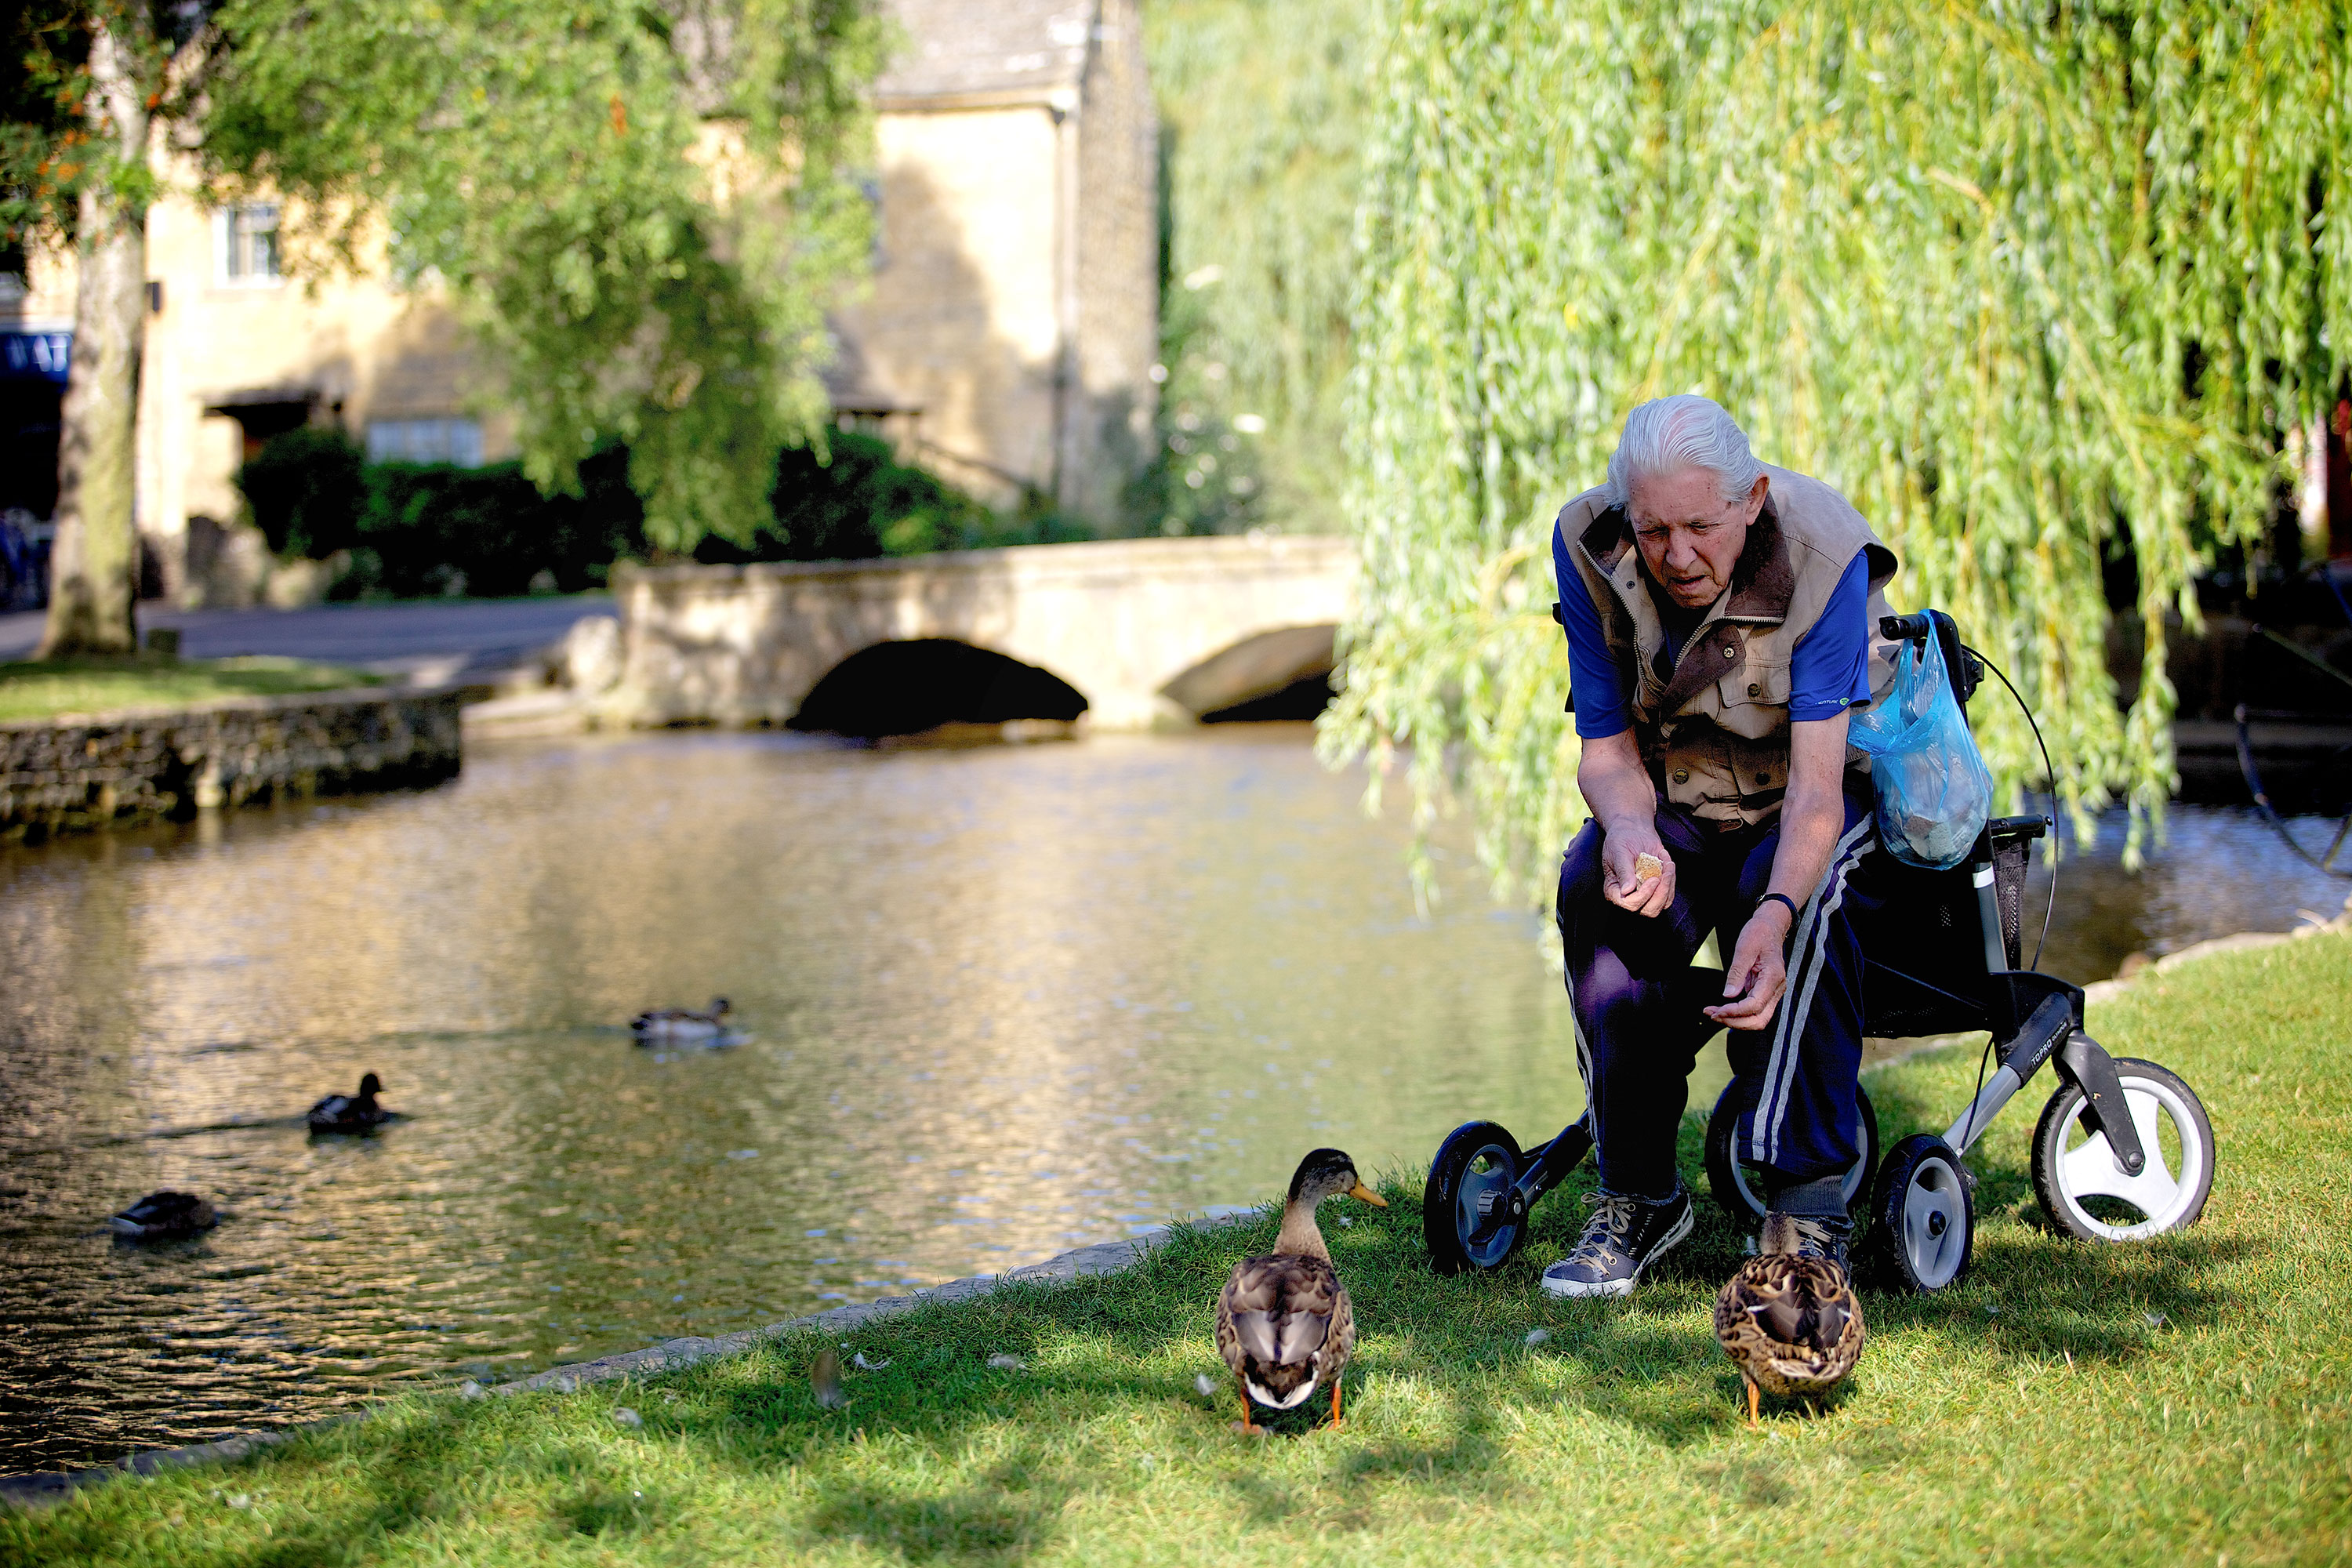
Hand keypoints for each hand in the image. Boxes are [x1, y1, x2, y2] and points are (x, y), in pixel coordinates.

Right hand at [1601, 826, 1674, 916]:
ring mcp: (1645, 893)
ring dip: (1669, 884)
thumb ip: (1624, 872)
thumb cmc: (1621, 840)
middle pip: (1649, 910)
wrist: (1632, 832)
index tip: (1653, 879)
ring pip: (1663, 904)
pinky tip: (1667, 862)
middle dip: (1661, 894)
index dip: (1644, 895)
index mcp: (1614, 891)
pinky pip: (1670, 893)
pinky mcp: (1657, 888)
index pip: (1629, 904)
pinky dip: (1672, 878)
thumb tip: (1626, 890)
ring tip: (1667, 863)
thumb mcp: (1619, 853)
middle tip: (1665, 874)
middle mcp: (1630, 896)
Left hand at [1706, 905, 1791, 1030]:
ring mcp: (1772, 993)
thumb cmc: (1758, 934)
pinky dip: (1738, 1014)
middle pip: (1759, 1020)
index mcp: (1773, 977)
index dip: (1735, 1012)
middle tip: (1712, 1015)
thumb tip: (1728, 995)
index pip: (1755, 1005)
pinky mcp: (1765, 993)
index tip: (1717, 1010)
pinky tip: (1722, 1010)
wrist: (1770, 928)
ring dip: (1735, 1021)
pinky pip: (1753, 1011)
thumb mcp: (1744, 948)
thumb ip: (1736, 972)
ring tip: (1713, 1013)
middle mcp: (1776, 989)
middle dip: (1735, 1022)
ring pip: (1757, 1019)